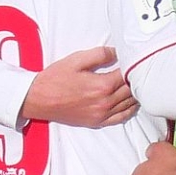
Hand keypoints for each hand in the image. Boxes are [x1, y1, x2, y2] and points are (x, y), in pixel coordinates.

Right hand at [21, 46, 135, 127]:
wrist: (36, 99)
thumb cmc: (55, 78)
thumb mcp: (77, 59)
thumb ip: (101, 54)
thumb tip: (118, 52)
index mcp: (102, 86)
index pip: (129, 75)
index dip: (134, 67)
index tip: (136, 60)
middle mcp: (105, 102)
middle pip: (132, 90)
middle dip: (136, 79)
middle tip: (139, 70)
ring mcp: (101, 114)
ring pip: (129, 104)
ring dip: (135, 94)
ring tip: (137, 83)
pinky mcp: (96, 122)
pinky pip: (120, 118)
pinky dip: (129, 109)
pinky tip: (132, 102)